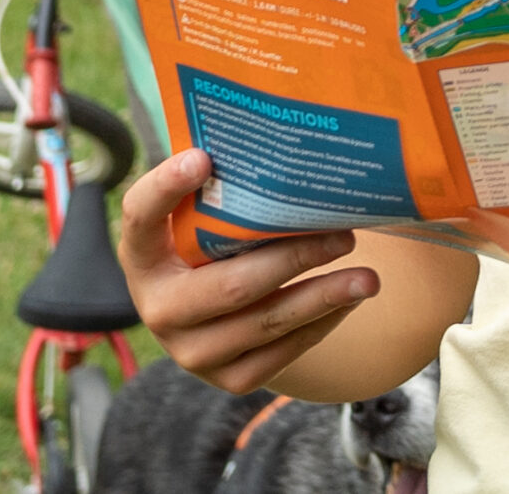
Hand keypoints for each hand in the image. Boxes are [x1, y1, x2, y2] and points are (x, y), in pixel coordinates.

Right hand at [120, 147, 380, 392]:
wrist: (207, 321)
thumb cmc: (209, 246)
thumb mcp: (198, 217)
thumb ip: (217, 185)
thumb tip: (272, 128)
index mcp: (142, 253)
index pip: (140, 214)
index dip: (166, 186)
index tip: (203, 156)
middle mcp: (158, 308)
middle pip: (230, 285)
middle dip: (294, 259)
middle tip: (343, 234)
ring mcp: (190, 351)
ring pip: (265, 323)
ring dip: (323, 297)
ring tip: (368, 277)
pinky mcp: (227, 379)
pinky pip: (282, 354)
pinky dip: (321, 324)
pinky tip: (349, 299)